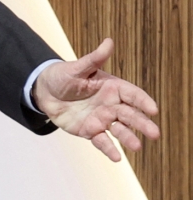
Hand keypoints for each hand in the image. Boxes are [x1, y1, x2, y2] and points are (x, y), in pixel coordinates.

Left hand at [34, 38, 159, 161]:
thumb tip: (108, 41)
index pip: (132, 94)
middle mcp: (111, 105)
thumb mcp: (77, 67)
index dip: (143, 101)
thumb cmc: (63, 76)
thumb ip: (94, 58)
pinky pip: (101, 141)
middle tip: (154, 133)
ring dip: (129, 138)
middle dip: (142, 124)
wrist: (44, 91)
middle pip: (130, 115)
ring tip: (137, 147)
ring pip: (119, 130)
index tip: (153, 109)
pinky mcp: (90, 131)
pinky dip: (109, 149)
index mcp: (112, 87)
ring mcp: (102, 119)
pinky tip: (117, 157)